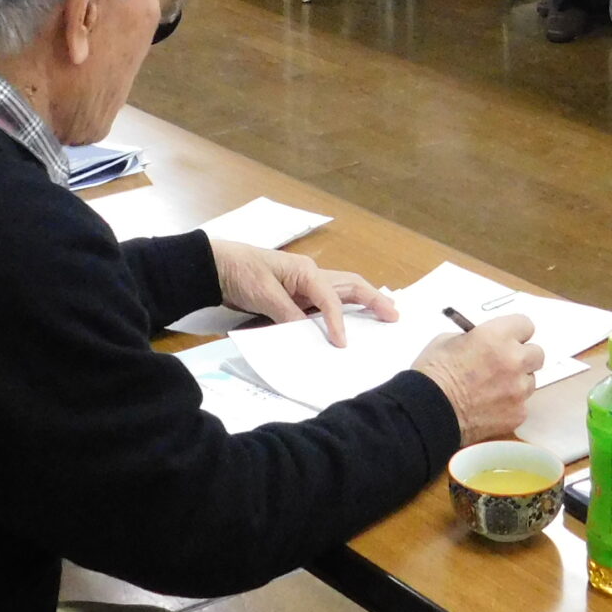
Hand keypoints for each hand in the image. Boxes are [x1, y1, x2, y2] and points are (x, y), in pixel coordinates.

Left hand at [209, 239, 394, 348]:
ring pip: (342, 291)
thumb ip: (288, 314)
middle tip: (394, 315)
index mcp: (305, 271)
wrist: (216, 267)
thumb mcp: (263, 294)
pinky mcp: (296, 295)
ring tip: (384, 314)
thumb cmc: (241, 273)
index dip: (339, 322)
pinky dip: (344, 310)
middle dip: (374, 299)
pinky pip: (326, 302)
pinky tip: (351, 321)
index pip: (331, 298)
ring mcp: (304, 284)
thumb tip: (308, 330)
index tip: (343, 343)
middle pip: (350, 286)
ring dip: (364, 302)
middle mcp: (310, 275)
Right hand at [413, 314, 543, 444]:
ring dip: (516, 382)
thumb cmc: (432, 373)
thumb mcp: (447, 341)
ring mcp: (518, 390)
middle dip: (522, 357)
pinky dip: (509, 405)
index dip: (515, 332)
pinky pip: (521, 405)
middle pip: (537, 354)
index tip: (508, 339)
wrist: (427, 413)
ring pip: (530, 381)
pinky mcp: (517, 414)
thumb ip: (474, 339)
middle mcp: (514, 361)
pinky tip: (489, 408)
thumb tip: (483, 344)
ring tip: (493, 389)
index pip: (526, 325)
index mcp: (497, 337)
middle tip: (504, 364)